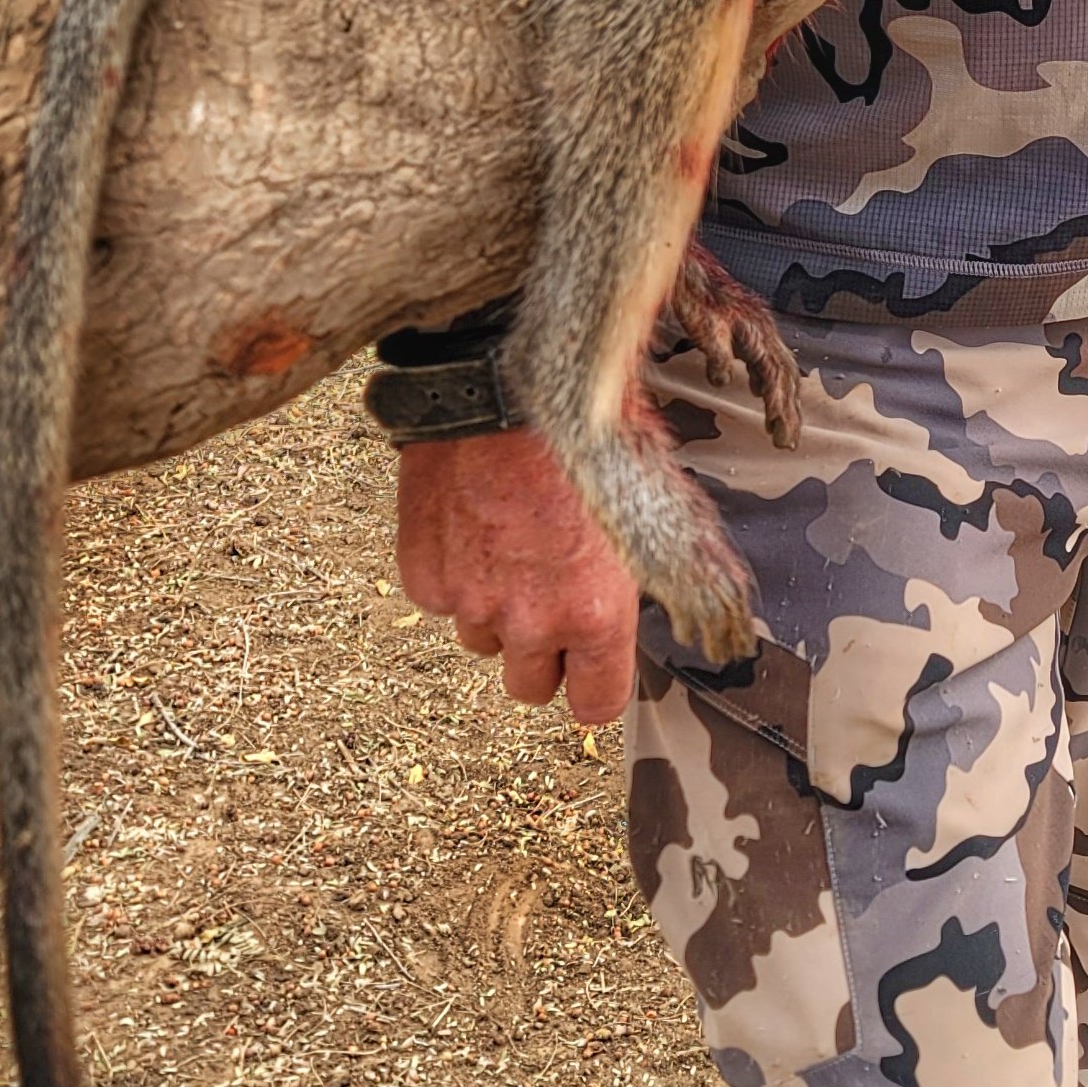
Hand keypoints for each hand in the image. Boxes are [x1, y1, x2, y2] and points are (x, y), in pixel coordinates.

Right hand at [396, 429, 638, 719]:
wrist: (501, 382)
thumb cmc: (580, 425)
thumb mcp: (639, 496)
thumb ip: (639, 565)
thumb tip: (663, 590)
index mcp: (595, 610)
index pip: (596, 704)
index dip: (596, 682)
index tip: (593, 664)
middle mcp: (530, 619)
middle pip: (531, 686)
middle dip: (543, 652)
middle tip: (549, 597)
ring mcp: (470, 601)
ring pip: (483, 640)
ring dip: (495, 611)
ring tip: (510, 546)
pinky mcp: (424, 575)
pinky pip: (442, 600)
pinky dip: (454, 574)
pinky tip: (471, 525)